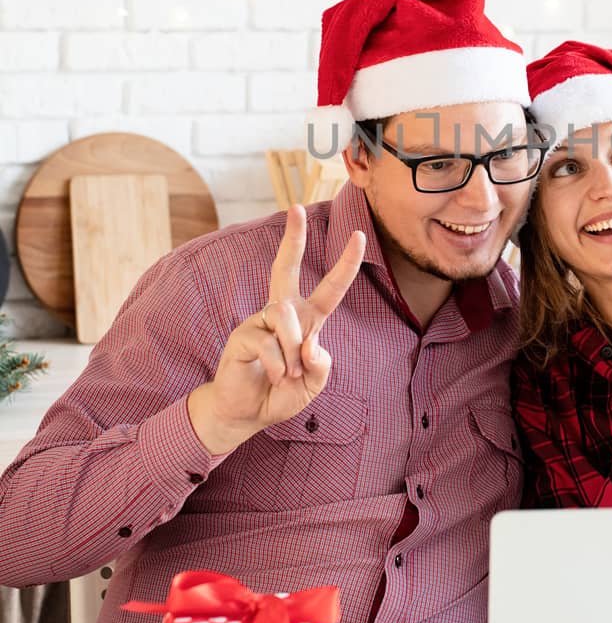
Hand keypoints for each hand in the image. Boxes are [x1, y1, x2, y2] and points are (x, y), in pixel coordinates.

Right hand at [188, 205, 365, 455]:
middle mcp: (282, 314)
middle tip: (296, 208)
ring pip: (286, 316)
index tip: (359, 235)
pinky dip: (278, 365)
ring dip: (293, 351)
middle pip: (284, 267)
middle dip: (293, 238)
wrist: (247, 414)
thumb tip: (311, 342)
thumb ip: (321, 364)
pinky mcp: (242, 337)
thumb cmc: (282, 394)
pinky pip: (268, 342)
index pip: (330, 288)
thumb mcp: (314, 383)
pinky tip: (274, 377)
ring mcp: (259, 322)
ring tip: (287, 374)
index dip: (345, 263)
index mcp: (306, 321)